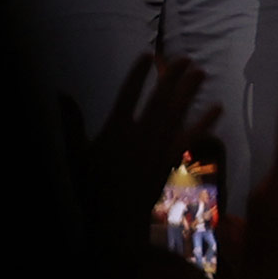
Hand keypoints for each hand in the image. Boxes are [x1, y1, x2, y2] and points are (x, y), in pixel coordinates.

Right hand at [75, 53, 222, 249]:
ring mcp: (159, 147)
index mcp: (117, 129)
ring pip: (178, 113)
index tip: (148, 55)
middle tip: (185, 58)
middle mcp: (141, 133)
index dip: (139, 73)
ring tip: (201, 72)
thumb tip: (60, 93)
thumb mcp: (75, 155)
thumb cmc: (92, 189)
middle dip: (172, 76)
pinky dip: (205, 122)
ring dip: (190, 92)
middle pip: (160, 98)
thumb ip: (71, 122)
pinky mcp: (171, 161)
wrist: (116, 223)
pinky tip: (217, 108)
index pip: (129, 93)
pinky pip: (191, 137)